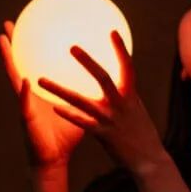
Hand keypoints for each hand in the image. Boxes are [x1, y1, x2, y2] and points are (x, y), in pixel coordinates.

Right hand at [0, 21, 84, 168]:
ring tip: (4, 41)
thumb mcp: (80, 108)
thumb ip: (88, 92)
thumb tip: (107, 76)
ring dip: (10, 60)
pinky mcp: (29, 121)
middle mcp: (32, 94)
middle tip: (10, 21)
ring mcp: (27, 105)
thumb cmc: (66, 135)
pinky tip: (25, 80)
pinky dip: (25, 94)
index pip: (37, 62)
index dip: (33, 45)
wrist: (54, 160)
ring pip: (16, 79)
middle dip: (15, 43)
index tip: (31, 22)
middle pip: (21, 64)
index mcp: (43, 90)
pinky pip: (26, 105)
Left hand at [35, 31, 169, 177]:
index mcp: (131, 95)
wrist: (149, 160)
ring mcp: (110, 118)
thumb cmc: (142, 134)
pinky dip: (69, 114)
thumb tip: (121, 81)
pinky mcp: (103, 134)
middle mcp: (121, 103)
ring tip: (41, 80)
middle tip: (71, 46)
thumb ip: (126, 95)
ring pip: (82, 100)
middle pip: (103, 77)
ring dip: (60, 89)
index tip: (112, 32)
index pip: (127, 67)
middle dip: (87, 61)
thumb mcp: (137, 110)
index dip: (120, 49)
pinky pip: (82, 122)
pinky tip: (55, 108)